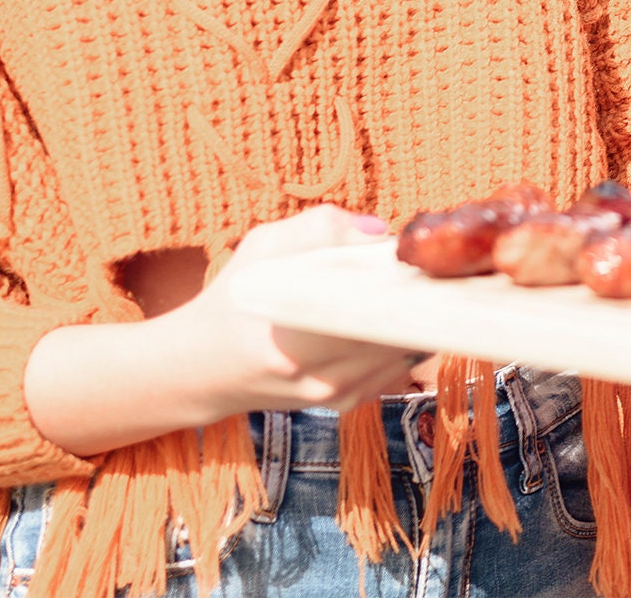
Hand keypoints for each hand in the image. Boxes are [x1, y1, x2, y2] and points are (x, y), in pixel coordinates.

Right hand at [25, 206, 421, 457]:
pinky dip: (406, 336)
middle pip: (396, 328)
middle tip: (426, 263)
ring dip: (419, 315)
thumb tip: (380, 233)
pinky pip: (397, 366)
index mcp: (290, 336)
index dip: (399, 275)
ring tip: (419, 283)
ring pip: (405, 348)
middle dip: (418, 293)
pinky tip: (401, 312)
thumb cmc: (236, 298)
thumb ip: (320, 227)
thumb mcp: (264, 245)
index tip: (412, 253)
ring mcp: (333, 394)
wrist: (204, 370)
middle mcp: (316, 375)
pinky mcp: (345, 403)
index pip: (367, 305)